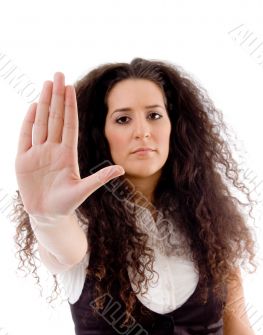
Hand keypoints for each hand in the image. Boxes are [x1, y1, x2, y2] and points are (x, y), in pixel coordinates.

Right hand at [15, 72, 123, 218]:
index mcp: (67, 155)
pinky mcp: (23, 160)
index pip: (69, 125)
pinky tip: (33, 106)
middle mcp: (53, 149)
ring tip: (47, 83)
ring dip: (43, 103)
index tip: (71, 87)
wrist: (47, 215)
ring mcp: (37, 153)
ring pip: (41, 123)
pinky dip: (28, 122)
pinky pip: (25, 137)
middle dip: (56, 96)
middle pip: (55, 118)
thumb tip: (122, 169)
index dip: (69, 106)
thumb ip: (100, 178)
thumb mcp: (83, 190)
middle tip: (58, 74)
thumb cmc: (66, 204)